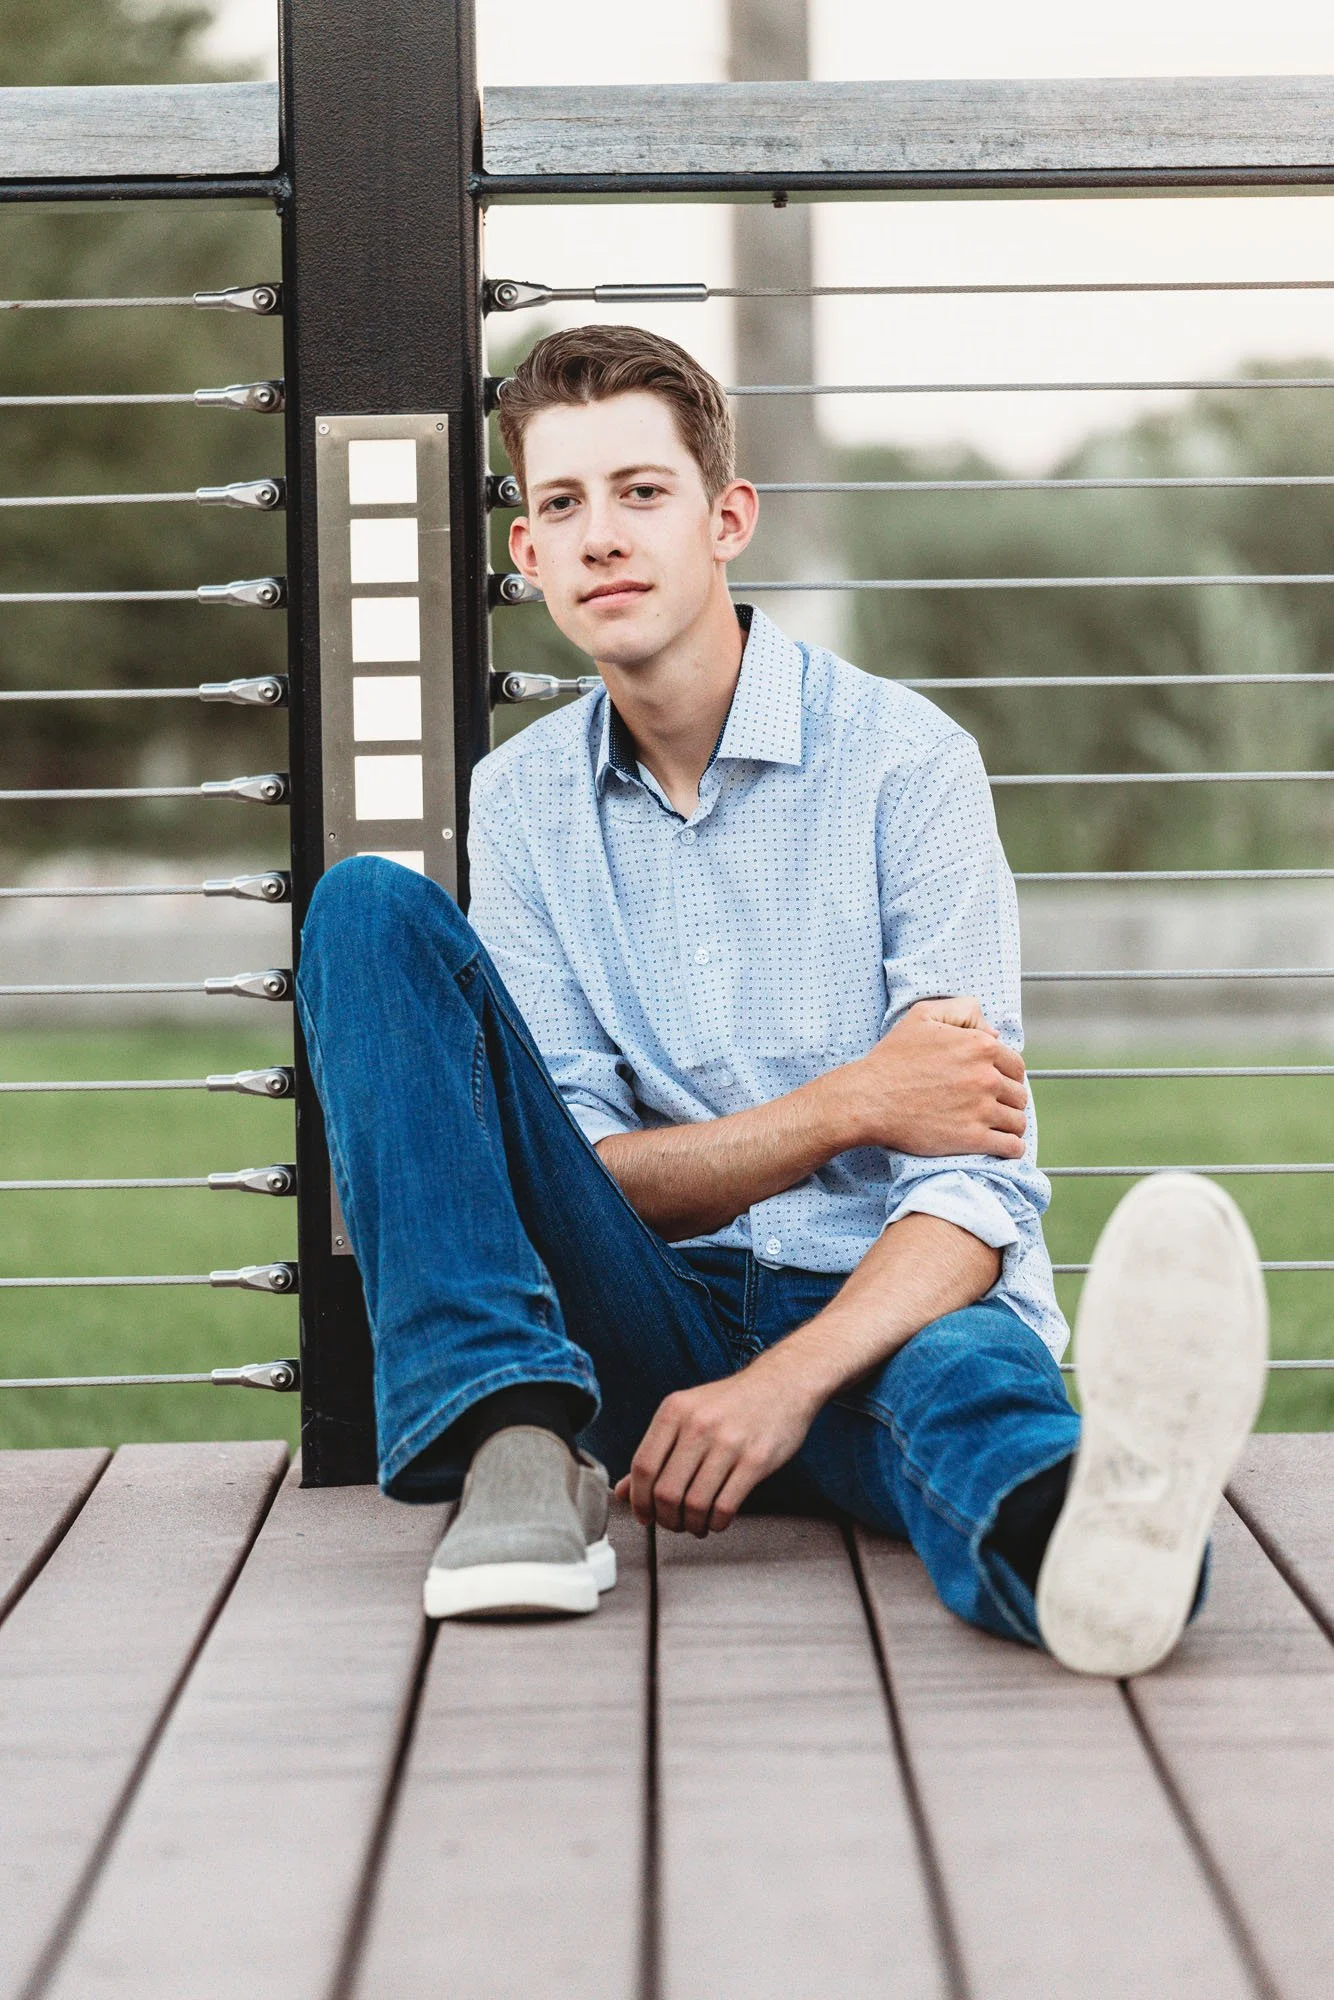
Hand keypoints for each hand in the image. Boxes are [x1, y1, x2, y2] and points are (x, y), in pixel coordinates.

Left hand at [615, 1354, 816, 1535]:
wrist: (783, 1383)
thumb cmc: (731, 1403)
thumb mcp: (686, 1414)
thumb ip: (655, 1451)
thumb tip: (623, 1492)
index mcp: (675, 1410)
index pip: (643, 1466)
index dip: (639, 1500)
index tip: (644, 1515)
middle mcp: (698, 1424)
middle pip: (666, 1491)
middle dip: (665, 1519)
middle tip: (672, 1523)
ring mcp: (729, 1442)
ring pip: (695, 1504)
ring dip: (691, 1525)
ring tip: (695, 1524)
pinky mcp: (756, 1460)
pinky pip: (726, 1506)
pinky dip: (716, 1523)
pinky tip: (717, 1519)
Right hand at [825, 996, 1027, 1159]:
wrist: (869, 1100)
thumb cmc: (893, 1059)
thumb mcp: (923, 1016)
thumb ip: (963, 1010)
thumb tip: (995, 1032)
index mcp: (980, 1045)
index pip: (1015, 1065)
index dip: (1006, 1075)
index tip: (994, 1084)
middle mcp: (986, 1076)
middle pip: (1019, 1093)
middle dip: (1008, 1100)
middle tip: (991, 1106)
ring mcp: (981, 1109)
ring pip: (1018, 1121)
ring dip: (1011, 1125)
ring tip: (997, 1127)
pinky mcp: (973, 1139)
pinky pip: (1011, 1147)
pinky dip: (1011, 1147)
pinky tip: (1001, 1145)